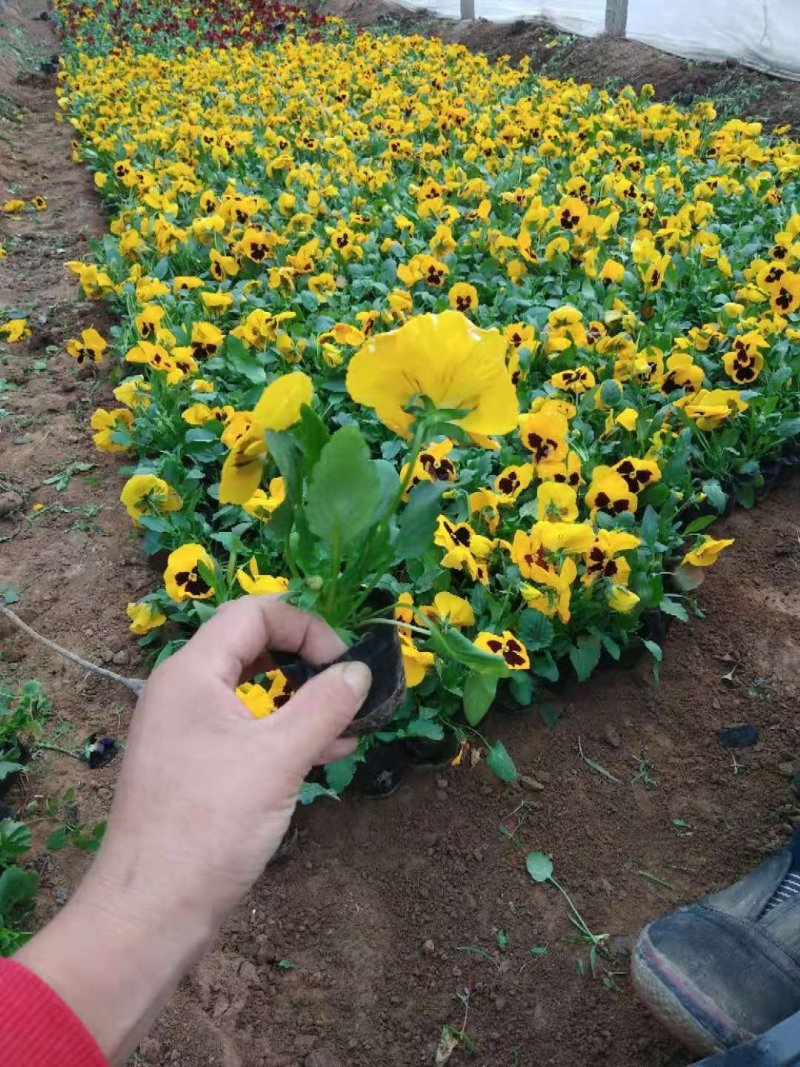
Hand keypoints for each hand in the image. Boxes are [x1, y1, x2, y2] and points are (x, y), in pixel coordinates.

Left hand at [17, 597, 370, 1062]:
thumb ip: (325, 706)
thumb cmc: (212, 824)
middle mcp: (184, 691)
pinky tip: (325, 755)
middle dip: (308, 664)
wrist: (151, 912)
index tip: (345, 665)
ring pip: (254, 692)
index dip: (306, 627)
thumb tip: (360, 672)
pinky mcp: (195, 765)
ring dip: (303, 703)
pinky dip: (284, 733)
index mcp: (193, 672)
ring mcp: (187, 729)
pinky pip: (245, 729)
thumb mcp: (280, 758)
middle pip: (254, 648)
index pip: (254, 613)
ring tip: (351, 730)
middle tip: (349, 693)